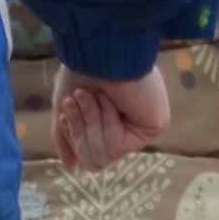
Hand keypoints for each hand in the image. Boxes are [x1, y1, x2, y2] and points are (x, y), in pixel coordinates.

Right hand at [52, 65, 171, 168]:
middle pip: (95, 162)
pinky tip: (112, 101)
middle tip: (80, 98)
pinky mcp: (152, 129)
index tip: (67, 106)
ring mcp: (141, 130)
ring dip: (92, 124)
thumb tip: (71, 168)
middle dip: (81, 130)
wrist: (97, 51)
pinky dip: (106, 123)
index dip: (73, 136)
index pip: (88, 156)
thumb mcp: (66, 110)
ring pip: (103, 159)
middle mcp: (128, 129)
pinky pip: (116, 149)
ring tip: (97, 95)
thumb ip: (67, 139)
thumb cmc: (82, 71)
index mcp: (110, 125)